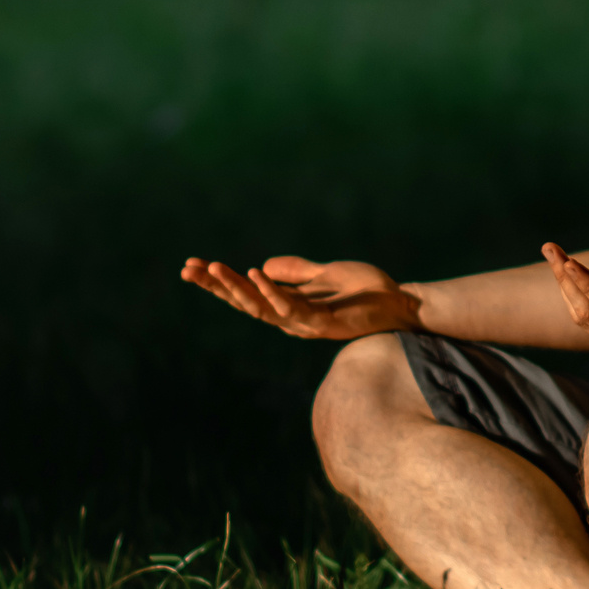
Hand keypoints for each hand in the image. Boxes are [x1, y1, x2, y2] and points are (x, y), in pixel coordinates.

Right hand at [178, 254, 419, 341]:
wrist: (400, 302)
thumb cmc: (365, 289)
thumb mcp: (325, 274)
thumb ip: (297, 272)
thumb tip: (264, 266)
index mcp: (288, 305)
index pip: (246, 295)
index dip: (220, 283)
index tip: (192, 265)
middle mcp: (290, 318)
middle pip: (244, 303)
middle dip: (215, 286)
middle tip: (188, 268)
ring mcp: (304, 322)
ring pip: (260, 307)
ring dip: (235, 287)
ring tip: (213, 268)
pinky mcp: (322, 322)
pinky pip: (290, 307)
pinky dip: (271, 291)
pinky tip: (255, 274)